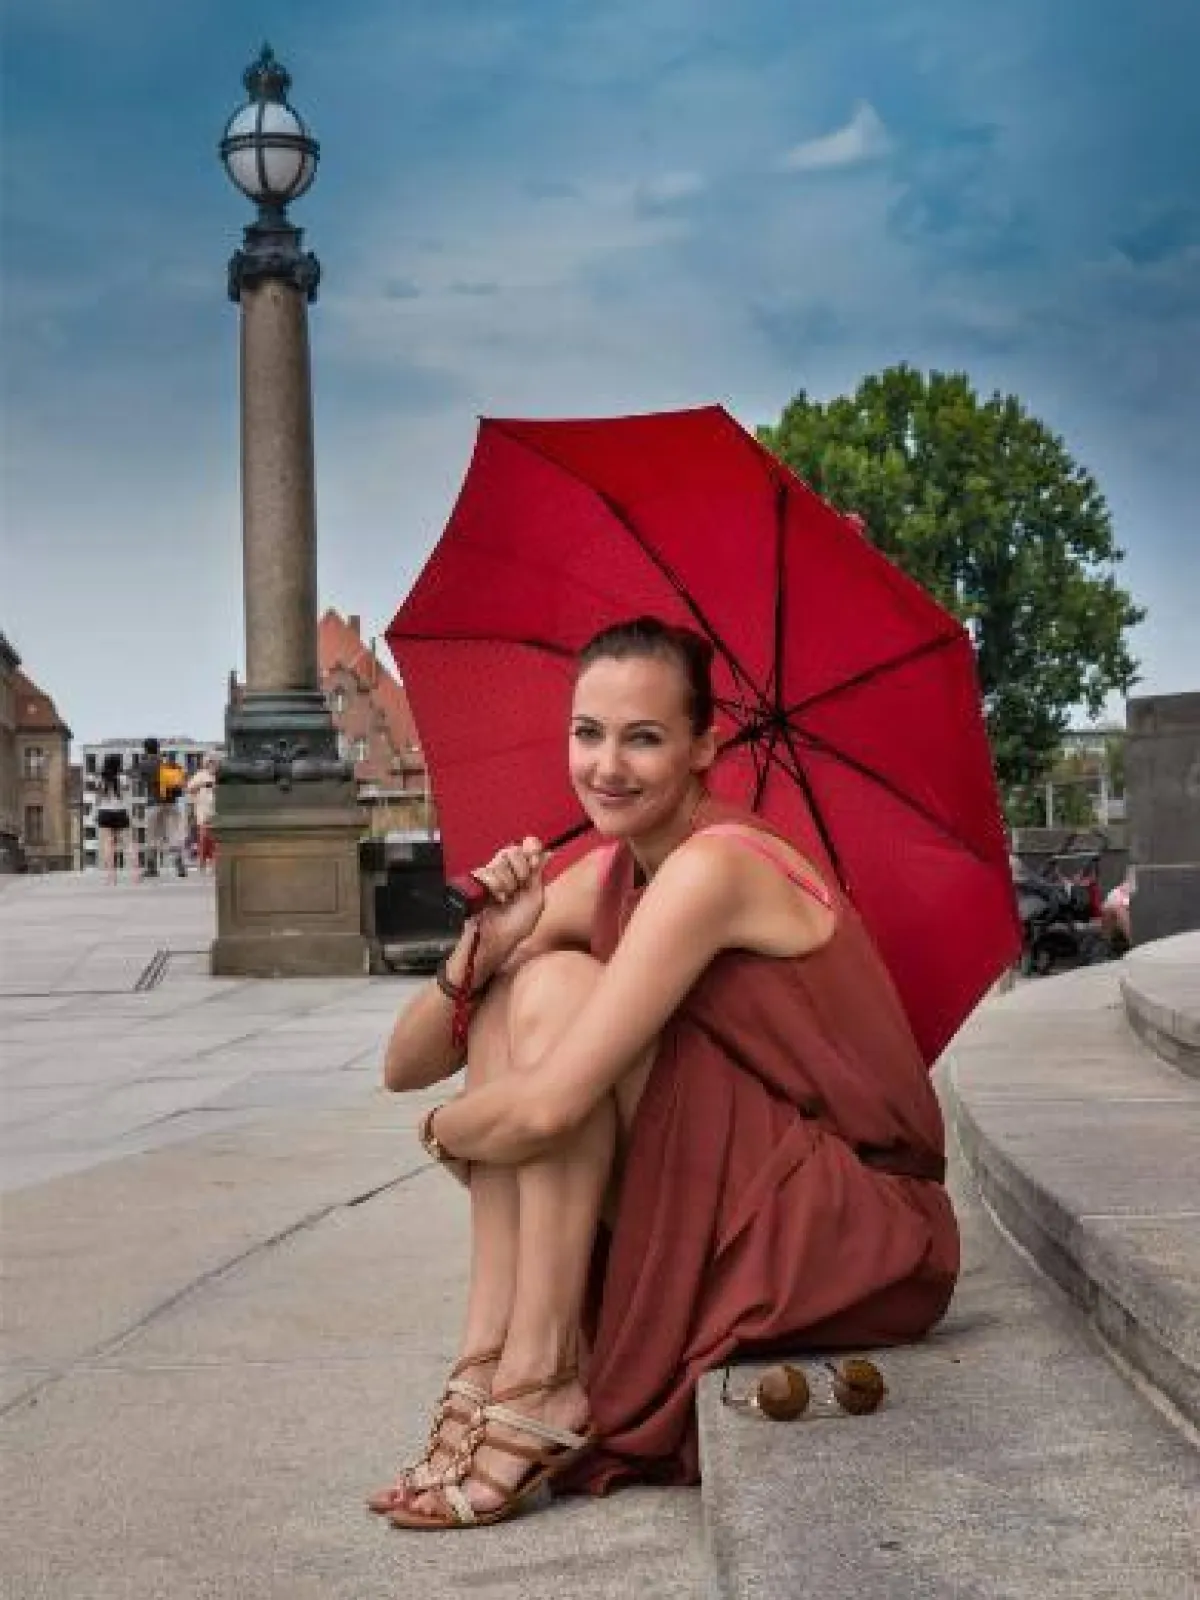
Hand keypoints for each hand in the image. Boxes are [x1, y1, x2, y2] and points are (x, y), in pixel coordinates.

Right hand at [470, 837, 547, 959]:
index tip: (535, 857)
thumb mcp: (536, 900)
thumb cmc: (516, 926)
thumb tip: (548, 853)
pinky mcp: (475, 881)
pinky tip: (496, 899)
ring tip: (506, 898)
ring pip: (500, 860)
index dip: (531, 846)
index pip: (526, 846)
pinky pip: (486, 871)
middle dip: (521, 868)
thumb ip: (539, 875)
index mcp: (522, 873)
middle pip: (513, 849)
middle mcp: (506, 870)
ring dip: (508, 881)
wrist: (497, 941)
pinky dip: (494, 886)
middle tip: (520, 886)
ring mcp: (490, 874)